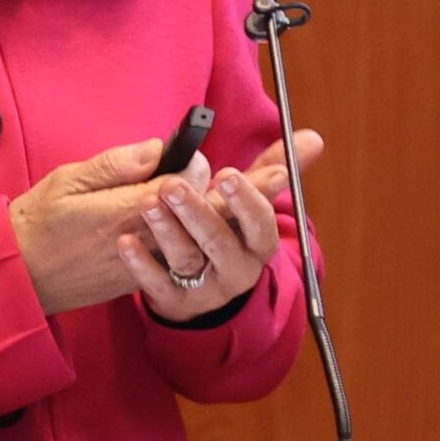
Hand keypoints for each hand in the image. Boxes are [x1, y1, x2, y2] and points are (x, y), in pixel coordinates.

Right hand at [10, 137, 205, 314]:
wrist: (20, 275)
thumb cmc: (38, 223)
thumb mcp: (68, 180)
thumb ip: (116, 164)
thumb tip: (156, 148)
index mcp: (128, 209)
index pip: (189, 181)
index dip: (192, 162)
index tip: (180, 155)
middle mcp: (145, 240)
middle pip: (199, 212)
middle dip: (196, 190)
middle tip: (179, 177)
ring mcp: (146, 266)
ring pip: (192, 239)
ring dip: (189, 219)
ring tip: (171, 203)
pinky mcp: (140, 282)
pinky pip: (173, 260)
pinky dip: (175, 242)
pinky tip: (157, 230)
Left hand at [118, 130, 325, 322]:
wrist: (201, 290)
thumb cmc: (224, 230)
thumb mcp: (247, 203)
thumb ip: (273, 170)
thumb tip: (313, 137)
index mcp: (256, 240)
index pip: (259, 221)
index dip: (246, 199)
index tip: (225, 174)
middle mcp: (238, 267)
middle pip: (222, 241)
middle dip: (199, 212)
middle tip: (172, 185)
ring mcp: (207, 287)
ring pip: (190, 259)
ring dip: (168, 231)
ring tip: (147, 204)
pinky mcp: (177, 302)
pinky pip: (160, 285)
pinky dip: (142, 264)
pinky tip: (126, 241)